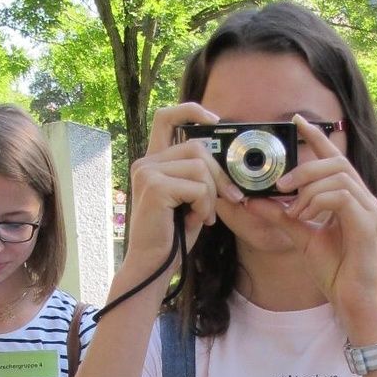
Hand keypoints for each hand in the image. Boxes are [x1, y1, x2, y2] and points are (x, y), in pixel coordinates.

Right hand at [126, 102, 244, 270]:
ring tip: (205, 215)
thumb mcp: (189, 199)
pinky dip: (205, 205)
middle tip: (230, 198)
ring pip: (199, 167)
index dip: (191, 110)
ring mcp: (147, 173)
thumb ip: (199, 175)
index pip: (166, 117)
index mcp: (152, 162)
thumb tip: (227, 161)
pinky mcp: (154, 187)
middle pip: (196, 147)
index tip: (214, 119)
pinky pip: (197, 186)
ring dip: (211, 194)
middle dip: (219, 174)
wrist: (152, 265)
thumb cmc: (173, 236)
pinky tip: (198, 220)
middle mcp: (145, 163)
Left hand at [246, 114, 376, 331]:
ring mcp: (370, 210)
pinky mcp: (368, 224)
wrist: (354, 302)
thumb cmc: (336, 272)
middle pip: (336, 162)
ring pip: (337, 176)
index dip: (317, 138)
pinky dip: (317, 201)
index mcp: (352, 199)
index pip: (335, 159)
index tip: (297, 122)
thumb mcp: (302, 238)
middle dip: (304, 167)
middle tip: (281, 184)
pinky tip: (305, 215)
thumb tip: (256, 200)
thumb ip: (283, 217)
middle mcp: (365, 199)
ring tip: (293, 209)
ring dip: (308, 188)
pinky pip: (340, 196)